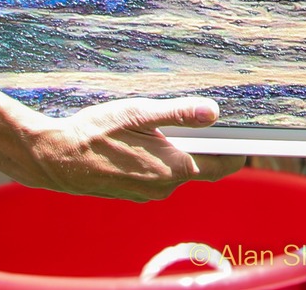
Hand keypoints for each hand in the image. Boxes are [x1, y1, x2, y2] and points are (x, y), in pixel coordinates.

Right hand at [17, 97, 247, 200]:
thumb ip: (179, 114)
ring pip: (178, 170)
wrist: (56, 159)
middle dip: (207, 144)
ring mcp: (148, 193)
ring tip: (171, 124)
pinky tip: (148, 139)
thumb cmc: (96, 134)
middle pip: (201, 165)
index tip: (249, 135)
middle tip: (208, 119)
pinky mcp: (133, 192)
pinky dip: (162, 158)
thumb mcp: (139, 113)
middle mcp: (165, 187)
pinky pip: (159, 175)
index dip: (237, 150)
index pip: (222, 165)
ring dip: (180, 149)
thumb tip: (213, 111)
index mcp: (174, 168)